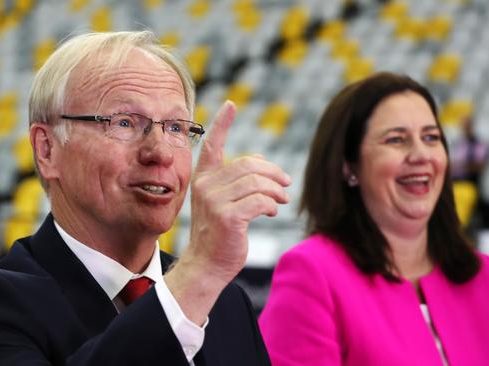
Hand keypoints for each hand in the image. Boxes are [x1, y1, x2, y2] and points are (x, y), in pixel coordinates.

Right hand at [187, 100, 290, 282]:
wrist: (207, 265)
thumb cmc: (218, 234)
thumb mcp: (222, 203)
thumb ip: (236, 182)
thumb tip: (262, 163)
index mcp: (203, 179)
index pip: (212, 145)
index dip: (222, 123)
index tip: (231, 104)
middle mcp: (205, 186)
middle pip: (249, 165)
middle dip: (273, 173)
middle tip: (285, 183)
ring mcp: (214, 201)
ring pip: (257, 182)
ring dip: (276, 190)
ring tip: (282, 198)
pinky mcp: (227, 217)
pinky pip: (259, 200)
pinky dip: (271, 204)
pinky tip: (272, 210)